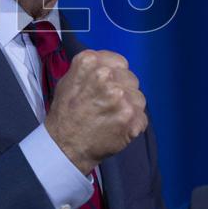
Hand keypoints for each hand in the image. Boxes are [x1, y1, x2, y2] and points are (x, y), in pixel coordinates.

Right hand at [43, 49, 147, 174]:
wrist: (65, 146)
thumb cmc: (65, 113)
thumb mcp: (68, 80)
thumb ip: (91, 68)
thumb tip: (109, 66)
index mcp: (90, 62)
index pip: (120, 62)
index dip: (116, 76)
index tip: (109, 87)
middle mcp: (106, 75)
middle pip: (130, 79)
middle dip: (123, 91)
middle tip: (108, 105)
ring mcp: (120, 96)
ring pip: (138, 98)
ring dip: (129, 108)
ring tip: (111, 118)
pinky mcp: (131, 116)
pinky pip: (142, 117)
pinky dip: (133, 125)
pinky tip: (117, 128)